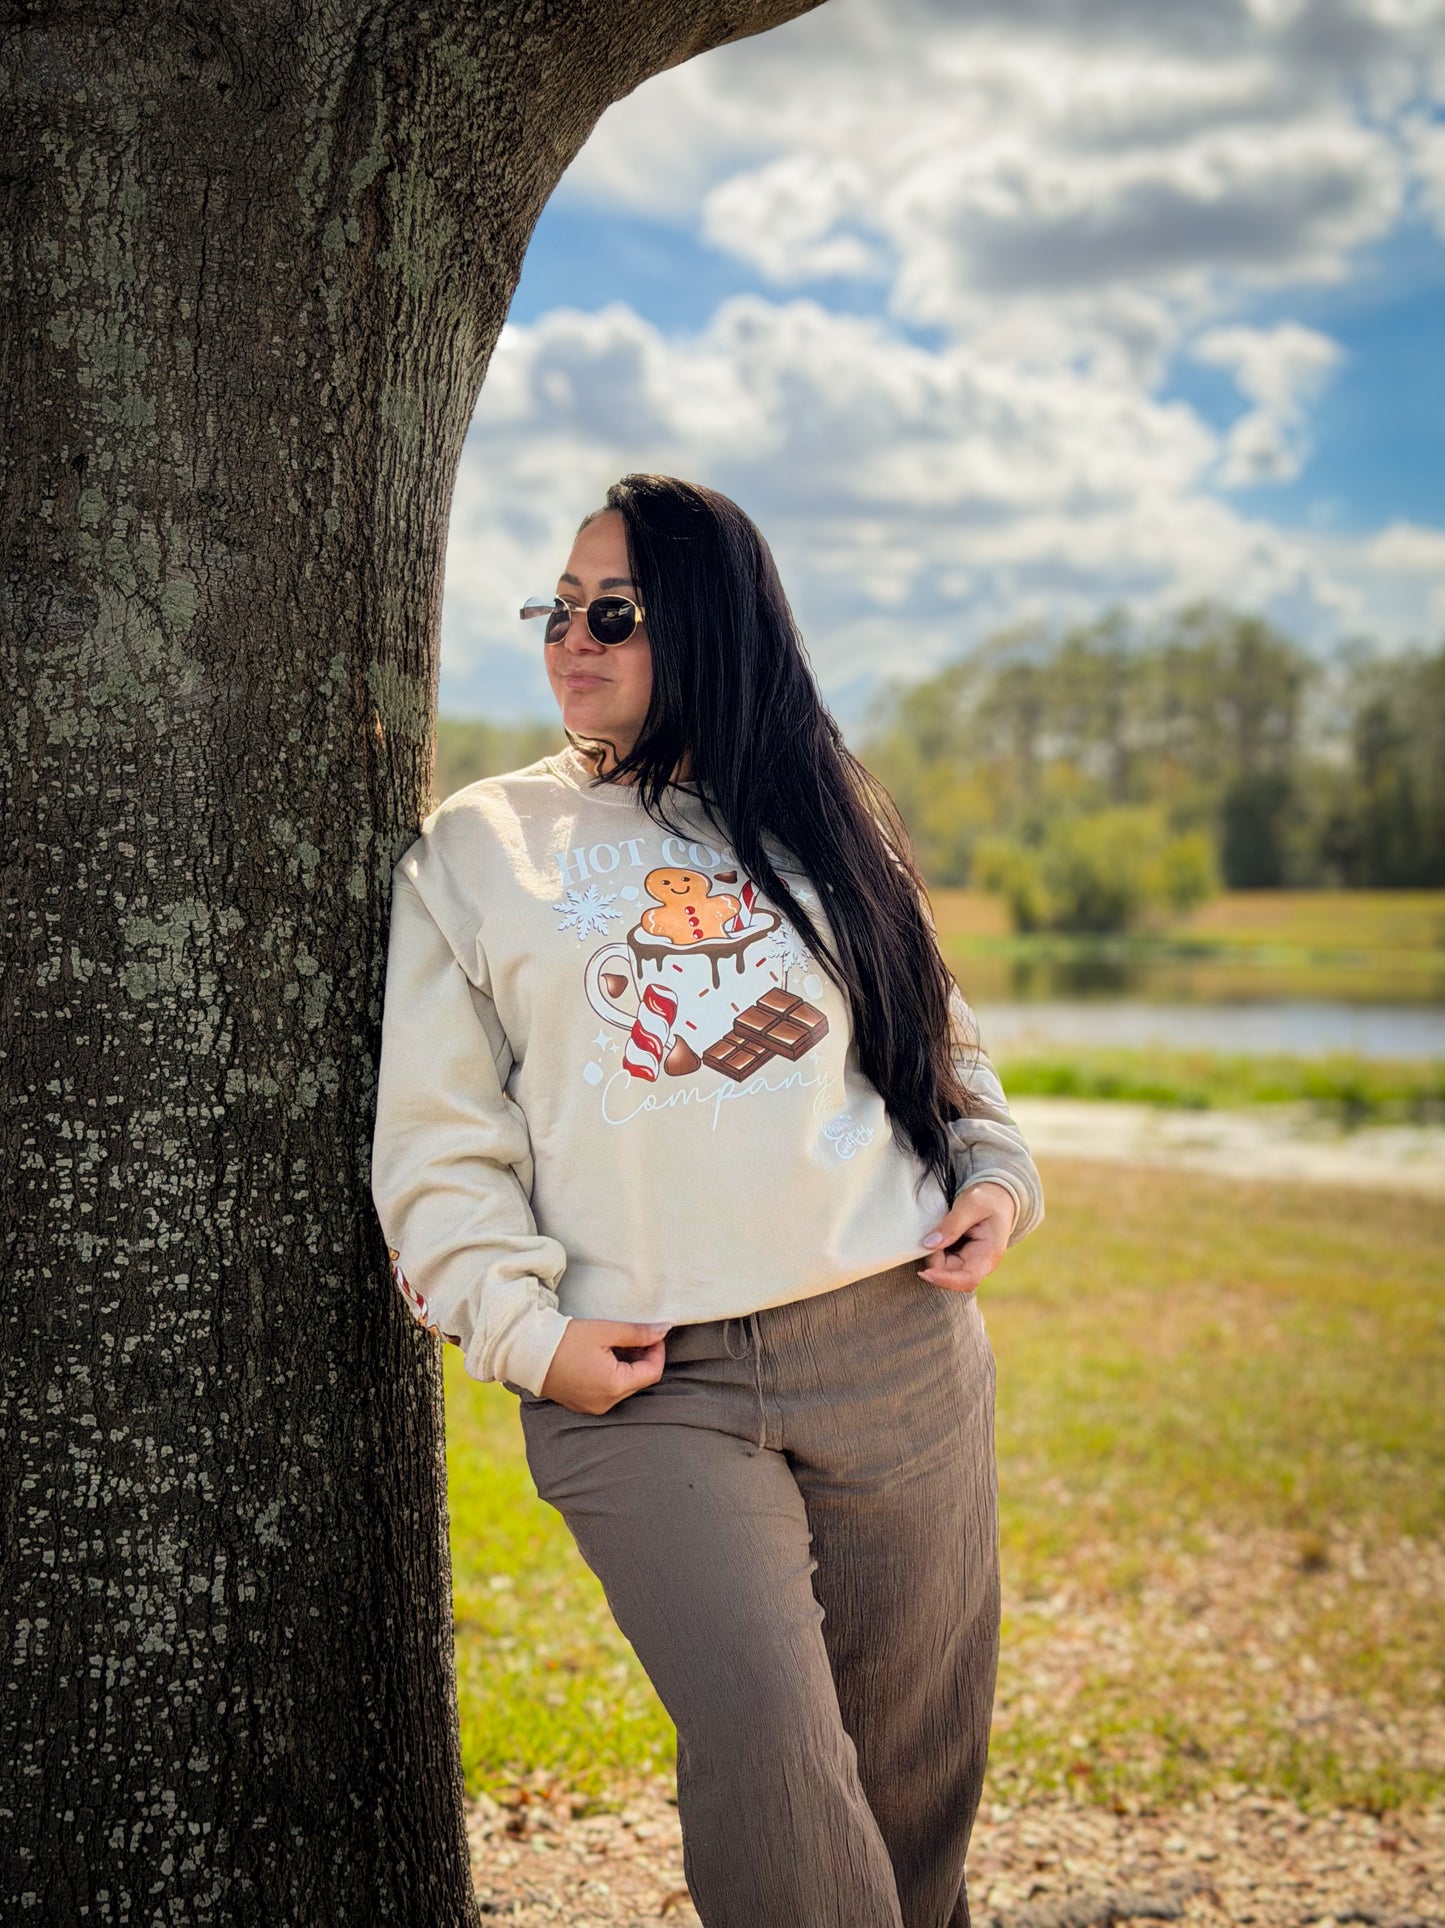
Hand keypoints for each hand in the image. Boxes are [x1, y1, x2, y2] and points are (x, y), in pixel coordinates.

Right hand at [538, 1316, 672, 1413]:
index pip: (653, 1372)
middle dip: (642, 1357)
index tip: (652, 1333)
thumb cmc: (566, 1339)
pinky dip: (613, 1375)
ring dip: (627, 1366)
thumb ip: (638, 1332)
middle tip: (635, 1335)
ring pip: (624, 1387)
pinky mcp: (582, 1405)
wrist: (527, 1353)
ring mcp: (593, 1407)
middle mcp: (606, 1403)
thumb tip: (665, 1329)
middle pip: (639, 1381)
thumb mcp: (605, 1331)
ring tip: (617, 1343)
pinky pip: (608, 1392)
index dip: (657, 1350)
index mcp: (614, 1386)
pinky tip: (603, 1356)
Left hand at [917, 1181, 1017, 1294]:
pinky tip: (939, 1232)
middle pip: (949, 1274)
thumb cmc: (988, 1200)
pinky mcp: (959, 1258)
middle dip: (934, 1258)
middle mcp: (978, 1265)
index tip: (924, 1272)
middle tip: (933, 1230)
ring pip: (942, 1268)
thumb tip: (928, 1244)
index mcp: (988, 1256)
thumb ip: (952, 1224)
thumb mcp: (971, 1205)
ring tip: (940, 1226)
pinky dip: (934, 1249)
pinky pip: (941, 1260)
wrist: (996, 1197)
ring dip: (933, 1253)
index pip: (967, 1280)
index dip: (945, 1280)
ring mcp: (968, 1263)